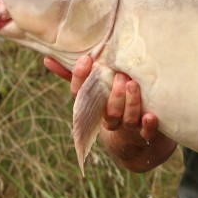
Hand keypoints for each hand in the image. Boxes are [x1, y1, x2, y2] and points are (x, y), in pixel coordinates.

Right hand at [43, 56, 176, 170]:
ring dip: (130, 103)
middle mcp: (110, 118)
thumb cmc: (110, 103)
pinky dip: (148, 125)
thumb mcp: (92, 90)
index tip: (86, 59)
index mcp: (94, 107)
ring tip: (133, 84)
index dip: (81, 79)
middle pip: (108, 111)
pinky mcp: (146, 132)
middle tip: (119, 75)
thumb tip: (47, 58)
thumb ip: (73, 76)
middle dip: (113, 95)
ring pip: (127, 119)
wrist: (135, 138)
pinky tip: (150, 115)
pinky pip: (146, 131)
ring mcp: (128, 127)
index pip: (82, 96)